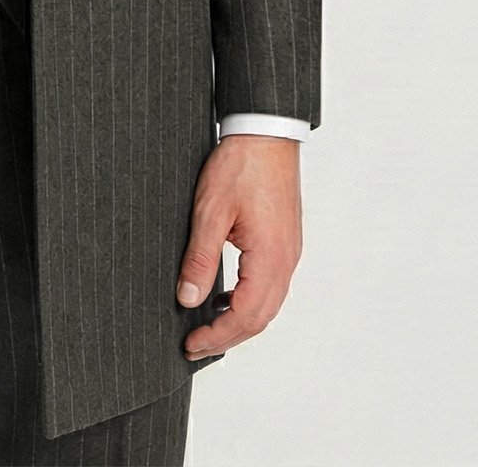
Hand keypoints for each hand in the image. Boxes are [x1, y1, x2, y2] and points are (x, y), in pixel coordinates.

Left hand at [176, 134, 302, 359]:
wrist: (266, 133)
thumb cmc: (242, 165)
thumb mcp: (211, 211)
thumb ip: (200, 259)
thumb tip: (188, 298)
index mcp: (270, 257)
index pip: (245, 316)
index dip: (217, 335)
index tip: (191, 343)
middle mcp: (286, 260)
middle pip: (260, 318)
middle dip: (227, 337)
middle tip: (195, 345)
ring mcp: (289, 252)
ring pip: (268, 304)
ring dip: (239, 321)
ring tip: (208, 326)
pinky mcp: (286, 242)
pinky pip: (271, 285)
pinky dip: (249, 300)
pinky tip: (226, 295)